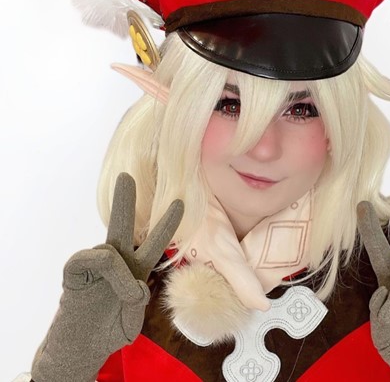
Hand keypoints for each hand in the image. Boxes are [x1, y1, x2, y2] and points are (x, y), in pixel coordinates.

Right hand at [31, 173, 182, 381]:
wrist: (82, 348)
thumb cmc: (109, 330)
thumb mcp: (132, 319)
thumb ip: (137, 301)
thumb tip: (135, 283)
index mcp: (136, 268)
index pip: (154, 240)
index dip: (167, 223)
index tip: (180, 201)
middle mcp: (117, 260)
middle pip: (122, 223)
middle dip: (125, 199)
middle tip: (127, 175)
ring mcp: (95, 264)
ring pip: (112, 249)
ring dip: (123, 274)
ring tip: (126, 296)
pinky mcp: (75, 270)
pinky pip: (92, 258)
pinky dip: (106, 271)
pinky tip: (106, 285)